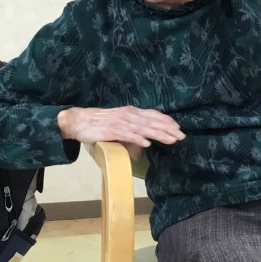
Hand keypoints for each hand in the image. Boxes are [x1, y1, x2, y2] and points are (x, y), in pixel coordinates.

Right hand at [57, 106, 185, 158]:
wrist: (78, 120)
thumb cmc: (99, 124)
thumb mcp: (119, 128)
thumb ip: (132, 137)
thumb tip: (143, 150)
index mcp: (131, 112)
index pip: (153, 114)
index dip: (166, 121)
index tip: (178, 128)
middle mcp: (129, 115)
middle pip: (152, 121)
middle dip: (168, 129)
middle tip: (181, 136)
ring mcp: (121, 122)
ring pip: (144, 128)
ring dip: (159, 134)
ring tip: (171, 140)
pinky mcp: (112, 130)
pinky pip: (127, 135)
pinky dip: (138, 138)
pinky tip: (147, 143)